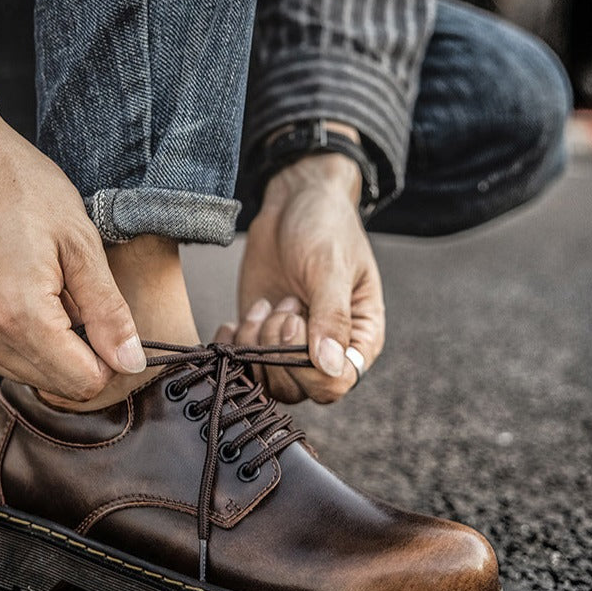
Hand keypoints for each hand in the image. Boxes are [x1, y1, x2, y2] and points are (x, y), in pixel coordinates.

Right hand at [0, 12, 143, 399]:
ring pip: (32, 377)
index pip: (84, 383)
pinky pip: (5, 361)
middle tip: (81, 301)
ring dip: (55, 349)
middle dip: (83, 355)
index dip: (110, 359)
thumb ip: (109, 314)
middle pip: (59, 386)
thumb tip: (132, 364)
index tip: (111, 325)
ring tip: (51, 294)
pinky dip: (28, 342)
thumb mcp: (82, 246)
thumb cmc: (23, 189)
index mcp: (20, 316)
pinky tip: (28, 299)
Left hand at [222, 152, 384, 403]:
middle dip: (277, 349)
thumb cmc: (325, 227)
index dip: (306, 367)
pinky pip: (243, 365)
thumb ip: (330, 318)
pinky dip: (233, 347)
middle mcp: (326, 351)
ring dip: (254, 347)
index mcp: (358, 338)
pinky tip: (235, 321)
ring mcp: (290, 347)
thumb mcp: (330, 268)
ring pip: (266, 381)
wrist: (294, 201)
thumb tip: (329, 368)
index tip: (293, 321)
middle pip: (297, 389)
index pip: (335, 383)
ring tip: (264, 305)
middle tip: (282, 304)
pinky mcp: (261, 338)